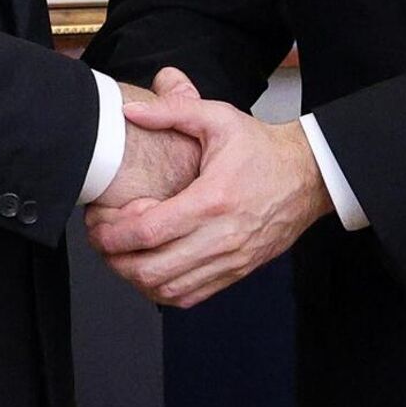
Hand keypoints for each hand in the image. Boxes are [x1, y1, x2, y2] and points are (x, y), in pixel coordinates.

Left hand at [86, 98, 331, 306]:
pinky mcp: (237, 271)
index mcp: (213, 199)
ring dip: (135, 278)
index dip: (114, 233)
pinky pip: (190, 296)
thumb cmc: (260, 147)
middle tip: (101, 241)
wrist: (307, 176)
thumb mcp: (218, 118)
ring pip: (168, 289)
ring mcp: (231, 259)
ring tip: (121, 254)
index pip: (151, 230)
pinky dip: (162, 290)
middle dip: (115, 259)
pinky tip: (150, 268)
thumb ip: (172, 110)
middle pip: (153, 269)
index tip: (98, 224)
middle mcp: (222, 236)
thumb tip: (131, 112)